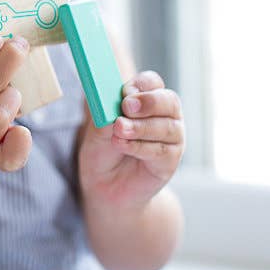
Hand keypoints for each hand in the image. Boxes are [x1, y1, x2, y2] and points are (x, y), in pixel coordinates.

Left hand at [78, 71, 184, 209]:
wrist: (104, 186)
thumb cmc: (102, 151)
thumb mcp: (98, 128)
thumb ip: (108, 113)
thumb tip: (117, 103)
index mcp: (146, 100)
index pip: (152, 82)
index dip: (141, 85)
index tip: (124, 93)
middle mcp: (164, 116)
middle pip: (169, 100)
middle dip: (148, 102)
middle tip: (126, 107)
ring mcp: (171, 139)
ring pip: (167, 126)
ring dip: (140, 127)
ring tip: (118, 130)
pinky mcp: (170, 161)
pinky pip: (162, 150)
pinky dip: (140, 147)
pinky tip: (122, 146)